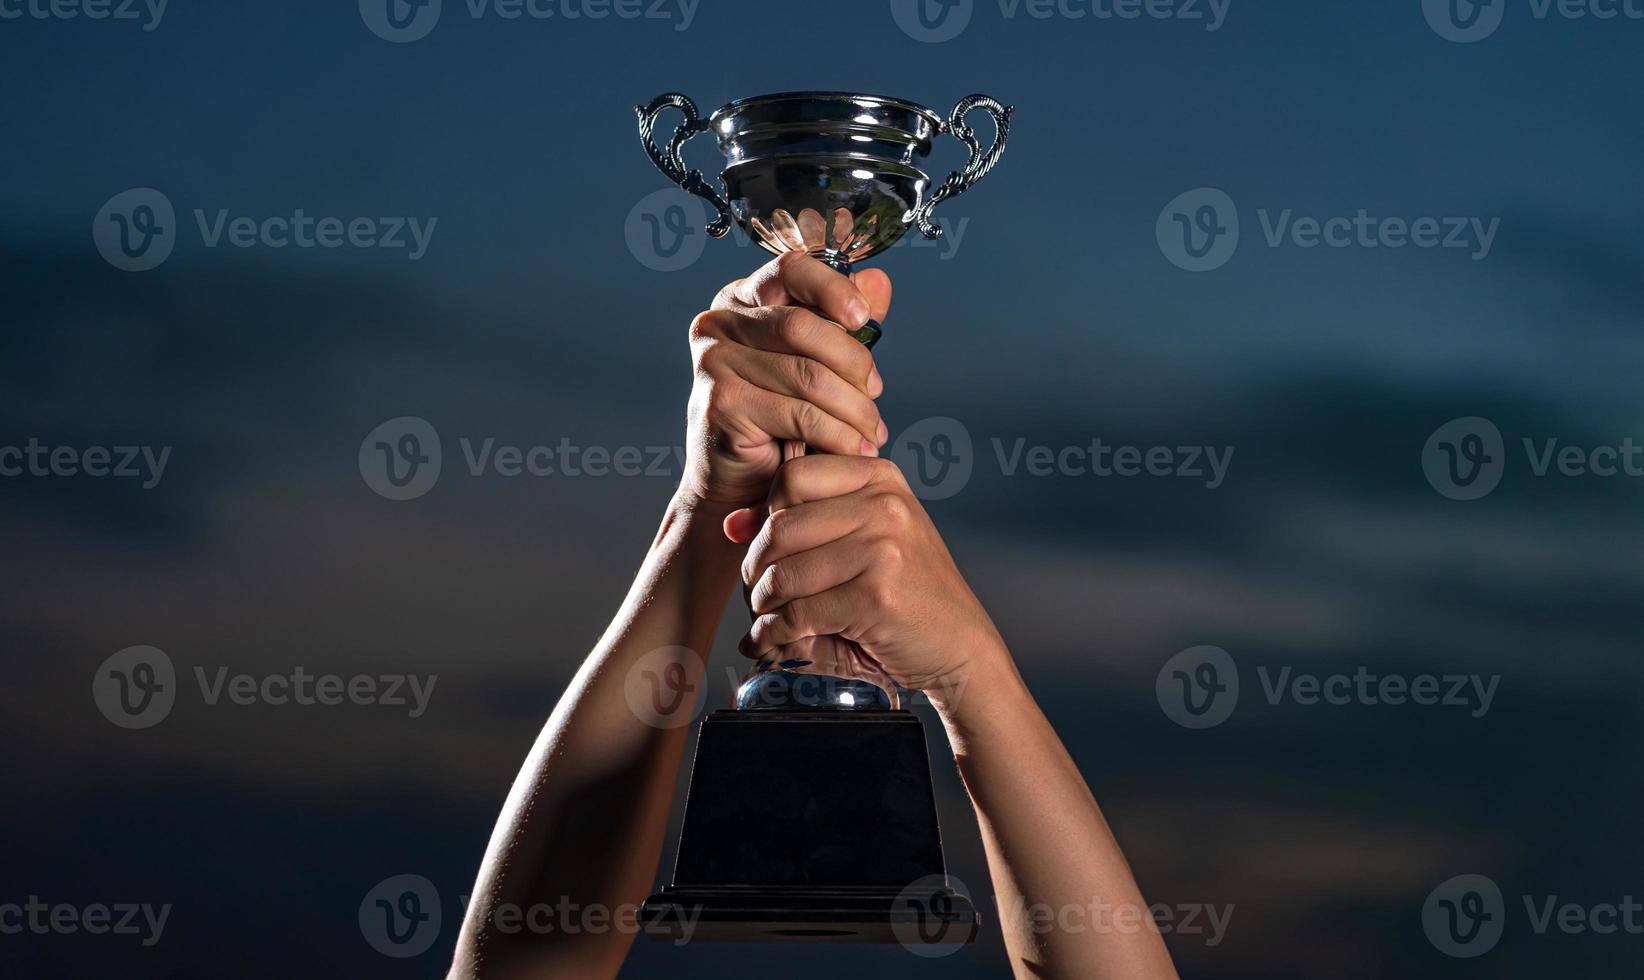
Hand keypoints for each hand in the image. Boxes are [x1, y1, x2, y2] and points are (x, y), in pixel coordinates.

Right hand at [678, 252, 892, 514]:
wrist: (740, 487)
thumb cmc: (779, 421)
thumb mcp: (817, 364)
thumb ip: (843, 324)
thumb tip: (880, 281)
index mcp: (742, 300)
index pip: (790, 268)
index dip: (833, 287)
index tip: (864, 317)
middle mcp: (718, 322)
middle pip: (803, 325)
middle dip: (853, 362)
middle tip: (876, 394)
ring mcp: (713, 362)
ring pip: (808, 374)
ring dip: (854, 408)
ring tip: (872, 432)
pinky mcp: (721, 404)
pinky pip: (799, 413)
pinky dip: (838, 434)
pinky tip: (855, 449)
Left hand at [729, 454, 1007, 702]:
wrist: (959, 644)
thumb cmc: (907, 591)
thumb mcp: (867, 536)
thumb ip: (806, 520)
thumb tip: (730, 525)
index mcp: (880, 478)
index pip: (792, 476)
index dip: (765, 513)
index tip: (764, 546)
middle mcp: (884, 504)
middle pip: (780, 525)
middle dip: (755, 566)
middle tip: (756, 591)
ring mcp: (883, 548)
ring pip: (784, 572)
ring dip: (762, 603)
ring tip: (764, 616)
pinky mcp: (877, 596)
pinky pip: (800, 613)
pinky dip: (776, 633)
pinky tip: (773, 639)